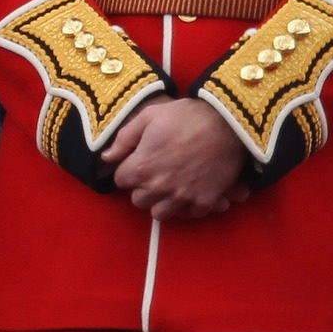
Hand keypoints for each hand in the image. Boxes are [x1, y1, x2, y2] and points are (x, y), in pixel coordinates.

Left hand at [102, 95, 249, 220]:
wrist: (226, 123)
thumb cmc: (185, 116)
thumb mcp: (149, 116)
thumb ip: (124, 138)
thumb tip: (106, 157)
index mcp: (142, 167)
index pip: (121, 180)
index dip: (129, 168)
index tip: (139, 159)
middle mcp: (159, 188)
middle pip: (138, 200)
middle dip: (143, 186)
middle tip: (155, 171)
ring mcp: (182, 198)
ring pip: (159, 213)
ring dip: (161, 200)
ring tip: (170, 183)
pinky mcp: (203, 203)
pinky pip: (186, 215)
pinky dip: (185, 206)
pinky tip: (188, 189)